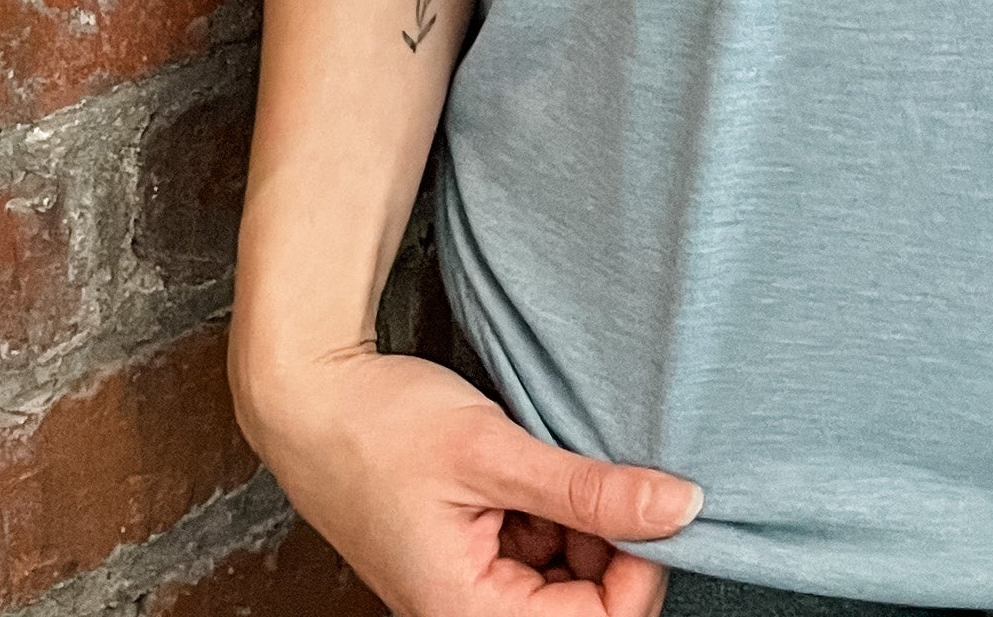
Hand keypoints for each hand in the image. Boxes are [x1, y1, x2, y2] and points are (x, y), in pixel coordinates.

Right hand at [230, 334, 704, 616]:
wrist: (310, 396)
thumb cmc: (380, 428)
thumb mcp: (494, 451)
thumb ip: (587, 488)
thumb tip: (682, 508)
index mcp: (468, 614)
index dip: (640, 569)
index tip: (655, 502)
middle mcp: (469, 613)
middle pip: (584, 606)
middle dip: (612, 543)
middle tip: (609, 470)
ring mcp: (470, 585)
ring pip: (566, 577)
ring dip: (583, 524)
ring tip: (562, 459)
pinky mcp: (471, 554)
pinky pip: (538, 551)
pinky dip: (554, 511)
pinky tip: (540, 465)